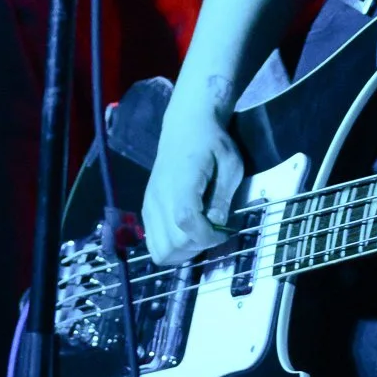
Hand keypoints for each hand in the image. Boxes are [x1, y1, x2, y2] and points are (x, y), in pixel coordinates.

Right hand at [142, 92, 243, 266]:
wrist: (186, 125)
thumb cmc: (212, 142)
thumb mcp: (230, 165)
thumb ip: (222, 198)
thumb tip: (216, 225)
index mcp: (180, 183)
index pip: (186, 224)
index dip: (207, 237)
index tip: (225, 232)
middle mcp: (159, 196)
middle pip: (171, 243)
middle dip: (197, 246)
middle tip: (214, 233)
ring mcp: (149, 204)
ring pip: (159, 249)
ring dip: (183, 252)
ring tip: (200, 236)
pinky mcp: (146, 207)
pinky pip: (153, 241)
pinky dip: (170, 246)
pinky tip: (186, 233)